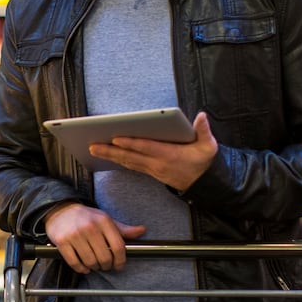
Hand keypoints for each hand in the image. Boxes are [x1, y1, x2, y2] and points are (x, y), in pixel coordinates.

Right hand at [43, 202, 144, 273]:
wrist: (60, 209)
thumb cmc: (86, 217)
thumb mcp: (105, 219)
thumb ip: (123, 228)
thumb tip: (141, 230)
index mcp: (103, 221)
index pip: (118, 246)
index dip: (121, 260)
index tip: (119, 265)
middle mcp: (89, 227)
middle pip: (105, 257)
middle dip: (107, 265)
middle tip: (105, 265)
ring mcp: (74, 234)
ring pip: (90, 261)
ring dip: (94, 267)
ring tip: (94, 265)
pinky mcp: (62, 241)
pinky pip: (74, 262)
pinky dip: (81, 269)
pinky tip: (84, 267)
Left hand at [88, 111, 217, 190]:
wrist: (203, 185)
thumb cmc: (203, 163)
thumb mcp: (209, 147)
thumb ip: (204, 131)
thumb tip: (201, 116)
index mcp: (169, 155)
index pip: (146, 148)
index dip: (131, 143)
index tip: (116, 138)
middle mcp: (157, 163)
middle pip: (130, 157)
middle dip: (110, 151)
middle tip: (92, 146)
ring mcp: (152, 169)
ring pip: (127, 162)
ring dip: (110, 156)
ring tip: (93, 149)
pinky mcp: (149, 171)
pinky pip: (130, 165)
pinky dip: (117, 160)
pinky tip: (106, 155)